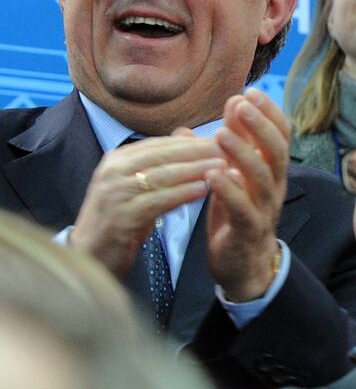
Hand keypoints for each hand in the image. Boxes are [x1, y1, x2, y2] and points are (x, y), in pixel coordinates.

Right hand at [70, 135, 222, 275]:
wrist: (91, 257)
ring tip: (225, 165)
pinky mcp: (121, 216)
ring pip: (163, 175)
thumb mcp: (140, 187)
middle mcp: (113, 171)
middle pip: (164, 155)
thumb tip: (186, 132)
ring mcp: (114, 193)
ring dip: (196, 169)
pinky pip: (158, 200)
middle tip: (231, 147)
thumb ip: (162, 162)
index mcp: (118, 159)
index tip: (225, 139)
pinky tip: (205, 189)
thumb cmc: (122, 220)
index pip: (162, 144)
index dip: (195, 141)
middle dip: (199, 150)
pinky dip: (183, 193)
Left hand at [205, 90, 289, 301]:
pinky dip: (230, 190)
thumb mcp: (231, 177)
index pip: (280, 136)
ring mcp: (263, 209)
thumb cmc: (236, 217)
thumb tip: (218, 111)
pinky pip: (243, 208)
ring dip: (243, 153)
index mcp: (271, 172)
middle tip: (242, 104)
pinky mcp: (248, 230)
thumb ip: (226, 146)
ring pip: (262, 177)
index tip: (249, 91)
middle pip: (276, 151)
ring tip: (220, 133)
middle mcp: (273, 187)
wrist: (243, 267)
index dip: (269, 113)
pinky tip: (214, 174)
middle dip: (260, 125)